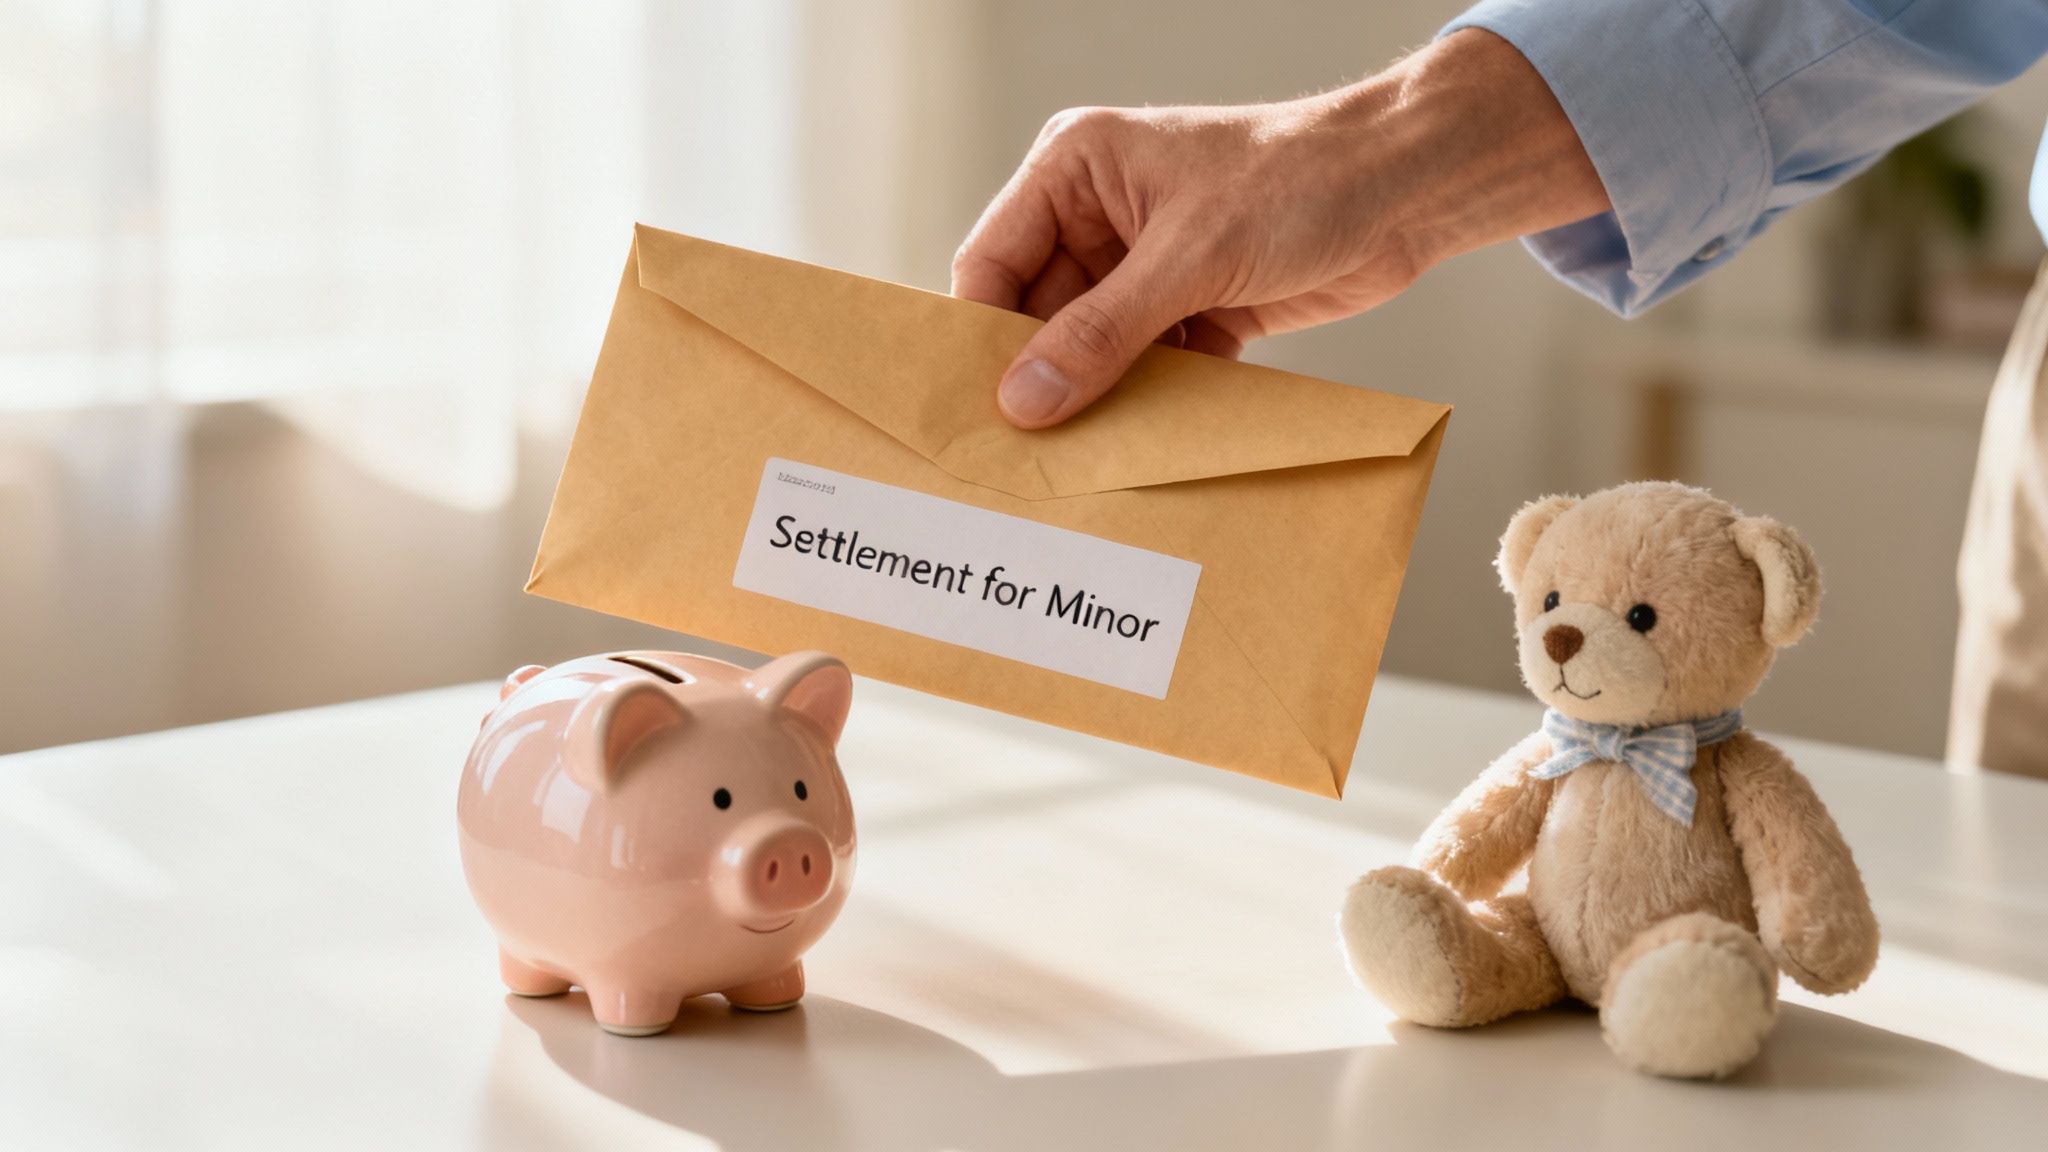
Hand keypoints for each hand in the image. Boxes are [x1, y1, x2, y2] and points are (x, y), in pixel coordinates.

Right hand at [952, 29, 1608, 427]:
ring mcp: (1145, 265)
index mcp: (1074, 170)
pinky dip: (1149, 406)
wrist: (1406, 191)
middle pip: (1038, 317)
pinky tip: (1144, 448)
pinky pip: (1147, 369)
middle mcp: (1099, 216)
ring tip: (1081, 463)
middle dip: (1042, 381)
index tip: (975, 411)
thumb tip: (1025, 399)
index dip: (981, 337)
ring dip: (1097, 402)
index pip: (992, 262)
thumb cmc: (1298, 180)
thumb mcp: (1188, 258)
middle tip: (1025, 457)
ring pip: (1093, 351)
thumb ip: (1102, 332)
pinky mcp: (1191, 306)